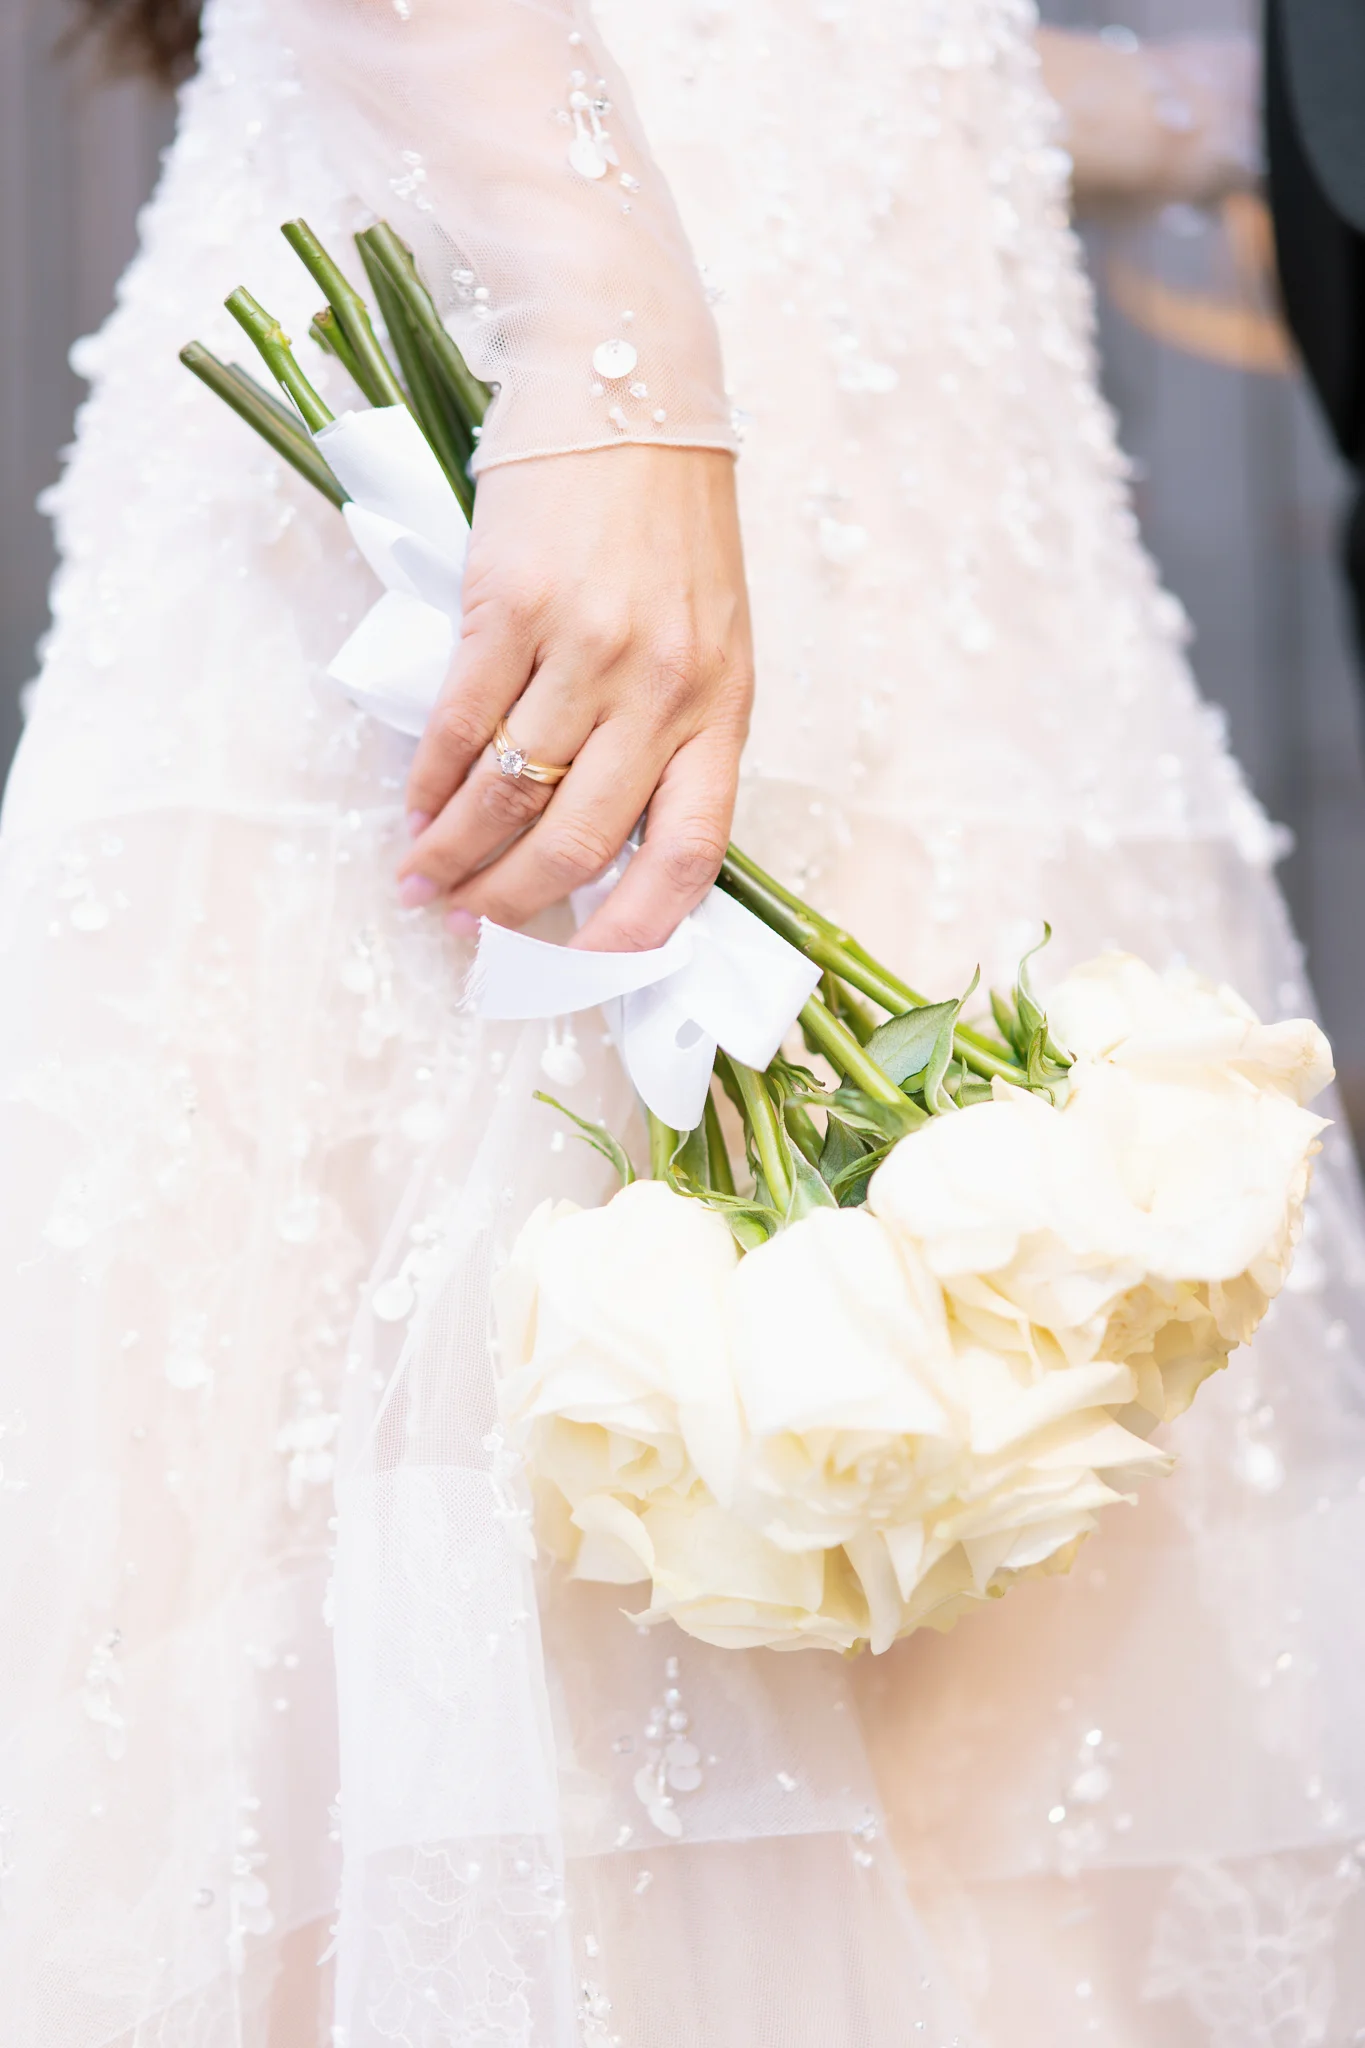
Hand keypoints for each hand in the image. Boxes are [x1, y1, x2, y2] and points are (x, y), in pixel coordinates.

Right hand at [396, 444, 753, 950]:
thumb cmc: (666, 516)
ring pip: (512, 793)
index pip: (691, 851)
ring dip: (457, 855)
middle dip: (518, 901)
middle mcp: (664, 686)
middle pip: (585, 839)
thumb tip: (592, 830)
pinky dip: (429, 783)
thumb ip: (668, 725)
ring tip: (423, 884)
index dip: (637, 928)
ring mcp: (587, 646)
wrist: (626, 378)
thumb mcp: (706, 629)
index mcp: (725, 703)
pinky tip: (413, 812)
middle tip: (472, 928)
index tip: (587, 965)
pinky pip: (460, 725)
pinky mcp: (513, 605)